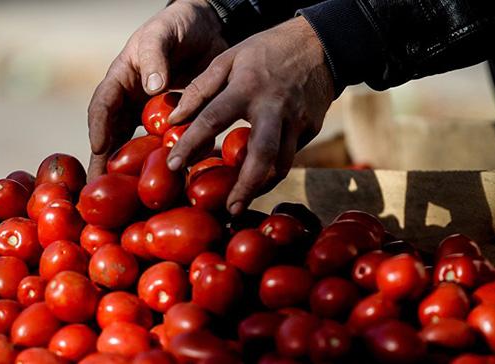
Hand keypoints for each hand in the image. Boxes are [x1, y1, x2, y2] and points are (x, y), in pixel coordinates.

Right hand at [87, 0, 227, 179]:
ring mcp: (153, 115)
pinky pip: (168, 145)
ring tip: (131, 199)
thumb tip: (152, 88)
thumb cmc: (178, 25)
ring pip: (139, 147)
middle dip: (107, 164)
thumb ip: (155, 56)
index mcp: (121, 80)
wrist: (208, 27)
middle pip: (114, 136)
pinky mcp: (176, 123)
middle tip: (100, 191)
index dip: (99, 128)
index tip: (99, 149)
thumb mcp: (162, 33)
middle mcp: (133, 102)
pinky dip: (167, 163)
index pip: (103, 106)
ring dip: (135, 172)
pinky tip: (172, 184)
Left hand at [166, 16, 333, 214]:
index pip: (212, 120)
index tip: (173, 166)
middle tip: (228, 210)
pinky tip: (258, 178)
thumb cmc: (266, 51)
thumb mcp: (229, 58)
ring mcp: (297, 122)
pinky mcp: (311, 130)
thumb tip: (175, 118)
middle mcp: (273, 108)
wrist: (321, 44)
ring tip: (240, 201)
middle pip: (261, 155)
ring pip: (281, 165)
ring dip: (261, 186)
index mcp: (247, 88)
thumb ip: (201, 88)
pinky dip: (272, 171)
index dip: (190, 144)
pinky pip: (290, 156)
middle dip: (245, 187)